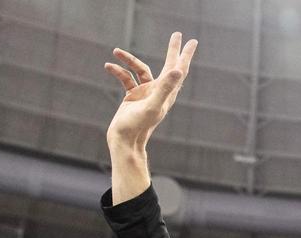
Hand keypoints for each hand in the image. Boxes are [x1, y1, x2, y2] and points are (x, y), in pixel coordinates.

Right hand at [105, 32, 197, 152]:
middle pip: (168, 66)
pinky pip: (126, 78)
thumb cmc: (138, 126)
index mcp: (167, 93)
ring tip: (115, 51)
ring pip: (140, 69)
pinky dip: (118, 71)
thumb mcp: (152, 105)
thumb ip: (165, 87)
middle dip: (172, 50)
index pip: (179, 70)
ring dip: (129, 60)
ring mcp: (146, 93)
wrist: (124, 140)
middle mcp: (159, 92)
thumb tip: (178, 70)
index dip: (185, 55)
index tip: (192, 41)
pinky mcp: (133, 96)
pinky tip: (108, 66)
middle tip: (177, 34)